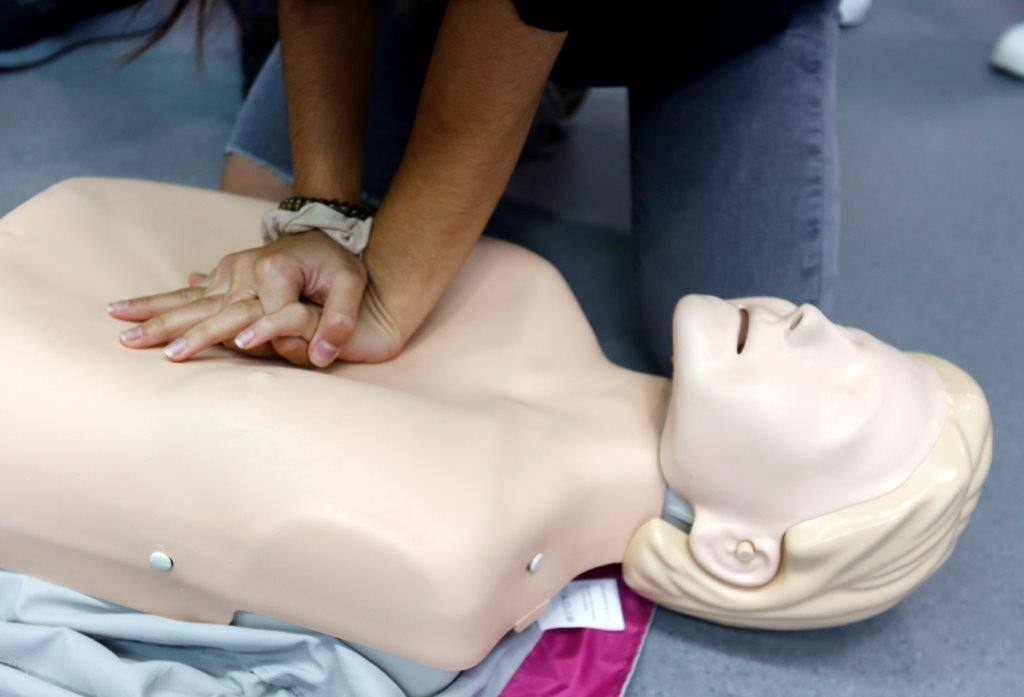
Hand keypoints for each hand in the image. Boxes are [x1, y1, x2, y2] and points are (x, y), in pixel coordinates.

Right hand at [108, 230, 403, 366]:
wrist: (328, 236)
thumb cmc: (340, 266)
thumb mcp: (351, 287)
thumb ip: (340, 320)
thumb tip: (323, 356)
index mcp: (274, 272)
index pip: (260, 315)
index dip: (251, 334)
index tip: (215, 348)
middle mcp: (245, 271)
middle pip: (208, 308)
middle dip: (172, 327)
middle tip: (135, 342)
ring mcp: (230, 272)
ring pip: (189, 299)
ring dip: (153, 312)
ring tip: (119, 324)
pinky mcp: (223, 275)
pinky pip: (189, 291)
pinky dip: (160, 300)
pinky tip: (131, 307)